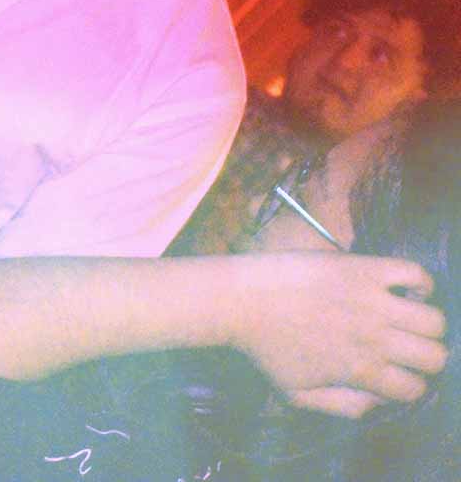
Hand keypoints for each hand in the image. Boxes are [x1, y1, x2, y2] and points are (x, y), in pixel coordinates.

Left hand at [229, 252, 446, 412]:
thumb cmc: (264, 347)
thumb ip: (343, 406)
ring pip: (434, 319)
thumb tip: (380, 402)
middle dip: (425, 356)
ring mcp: (368, 299)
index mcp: (359, 370)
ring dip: (426, 322)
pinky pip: (413, 272)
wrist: (238, 299)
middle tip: (403, 346)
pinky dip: (420, 282)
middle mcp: (371, 336)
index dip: (409, 384)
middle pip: (436, 355)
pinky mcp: (360, 268)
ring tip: (404, 317)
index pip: (415, 388)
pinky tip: (401, 288)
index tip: (394, 372)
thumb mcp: (297, 394)